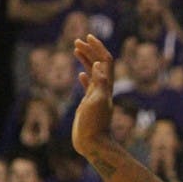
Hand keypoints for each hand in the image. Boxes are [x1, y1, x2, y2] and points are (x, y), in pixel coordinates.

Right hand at [72, 35, 115, 156]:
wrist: (94, 144)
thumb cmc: (94, 124)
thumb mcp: (97, 102)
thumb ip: (99, 83)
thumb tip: (99, 64)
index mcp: (106, 86)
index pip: (105, 61)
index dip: (98, 48)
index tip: (88, 37)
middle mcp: (103, 89)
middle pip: (99, 64)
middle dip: (90, 51)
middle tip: (77, 40)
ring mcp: (96, 96)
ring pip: (93, 73)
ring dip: (86, 60)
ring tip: (76, 49)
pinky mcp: (89, 104)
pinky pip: (88, 87)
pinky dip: (85, 77)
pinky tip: (79, 74)